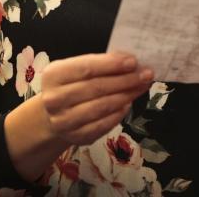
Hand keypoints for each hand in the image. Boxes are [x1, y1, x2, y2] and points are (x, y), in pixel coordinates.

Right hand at [39, 52, 153, 145]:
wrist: (53, 116)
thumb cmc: (68, 86)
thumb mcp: (74, 70)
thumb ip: (97, 64)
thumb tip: (129, 61)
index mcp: (53, 75)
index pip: (86, 68)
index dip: (111, 64)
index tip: (133, 61)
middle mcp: (55, 99)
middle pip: (96, 88)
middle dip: (124, 80)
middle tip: (145, 74)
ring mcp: (64, 121)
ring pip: (102, 107)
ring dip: (126, 96)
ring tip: (141, 87)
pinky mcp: (77, 137)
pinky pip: (104, 125)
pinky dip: (119, 113)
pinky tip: (128, 104)